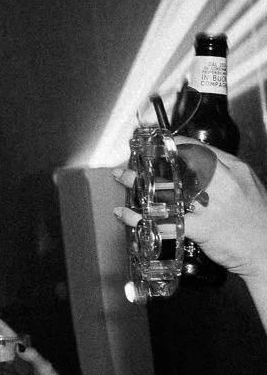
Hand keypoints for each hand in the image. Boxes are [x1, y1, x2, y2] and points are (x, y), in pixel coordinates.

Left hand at [116, 143, 266, 278]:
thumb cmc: (259, 220)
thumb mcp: (248, 187)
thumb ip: (225, 175)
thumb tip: (199, 166)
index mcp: (236, 171)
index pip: (200, 149)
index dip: (174, 146)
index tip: (157, 145)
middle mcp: (223, 185)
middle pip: (179, 166)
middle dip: (152, 161)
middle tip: (134, 161)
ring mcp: (212, 207)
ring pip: (168, 189)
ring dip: (140, 183)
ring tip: (122, 177)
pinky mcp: (202, 229)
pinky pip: (164, 221)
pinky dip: (141, 218)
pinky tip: (126, 214)